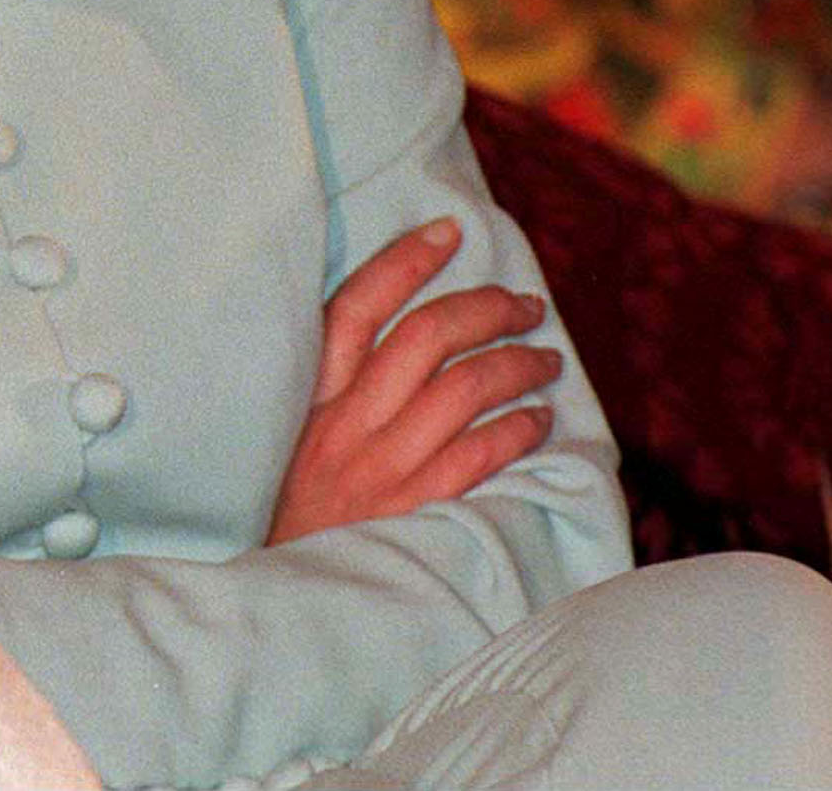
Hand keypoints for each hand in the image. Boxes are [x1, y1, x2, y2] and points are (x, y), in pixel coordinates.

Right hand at [266, 218, 560, 545]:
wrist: (287, 599)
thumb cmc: (294, 510)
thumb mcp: (290, 438)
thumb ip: (332, 390)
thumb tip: (403, 334)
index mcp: (307, 397)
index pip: (356, 307)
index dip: (404, 261)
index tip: (448, 231)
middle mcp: (345, 423)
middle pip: (426, 336)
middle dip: (486, 308)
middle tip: (522, 306)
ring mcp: (383, 467)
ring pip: (465, 387)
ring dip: (518, 364)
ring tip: (544, 359)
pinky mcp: (419, 511)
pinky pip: (482, 453)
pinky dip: (519, 427)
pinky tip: (538, 420)